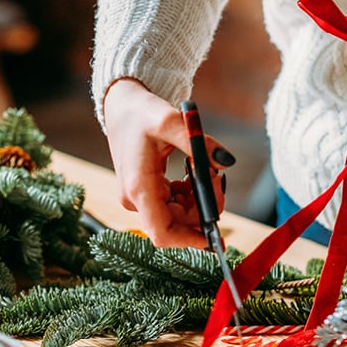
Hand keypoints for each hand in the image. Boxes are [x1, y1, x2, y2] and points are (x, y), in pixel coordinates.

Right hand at [102, 78, 232, 247]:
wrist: (120, 106)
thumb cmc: (140, 112)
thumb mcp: (170, 121)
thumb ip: (200, 144)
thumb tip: (226, 162)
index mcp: (138, 188)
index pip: (163, 233)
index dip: (190, 240)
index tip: (215, 234)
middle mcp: (135, 199)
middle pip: (177, 224)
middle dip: (203, 207)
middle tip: (217, 178)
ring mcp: (139, 198)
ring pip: (178, 215)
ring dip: (198, 198)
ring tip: (205, 168)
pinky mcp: (144, 192)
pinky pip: (173, 204)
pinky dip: (189, 193)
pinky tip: (192, 171)